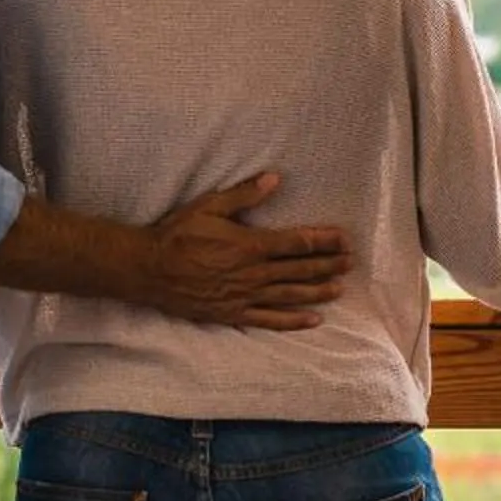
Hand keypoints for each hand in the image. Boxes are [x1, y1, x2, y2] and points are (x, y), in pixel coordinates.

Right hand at [141, 173, 352, 329]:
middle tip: (351, 261)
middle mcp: (253, 273)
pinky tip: (314, 320)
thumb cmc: (178, 234)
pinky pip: (270, 320)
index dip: (323, 240)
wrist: (149, 269)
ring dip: (318, 290)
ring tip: (340, 288)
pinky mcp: (234, 314)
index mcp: (250, 245)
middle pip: (300, 269)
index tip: (343, 239)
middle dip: (328, 264)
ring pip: (291, 295)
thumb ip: (244, 195)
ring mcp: (245, 296)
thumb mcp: (209, 206)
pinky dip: (294, 321)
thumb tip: (274, 179)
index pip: (296, 242)